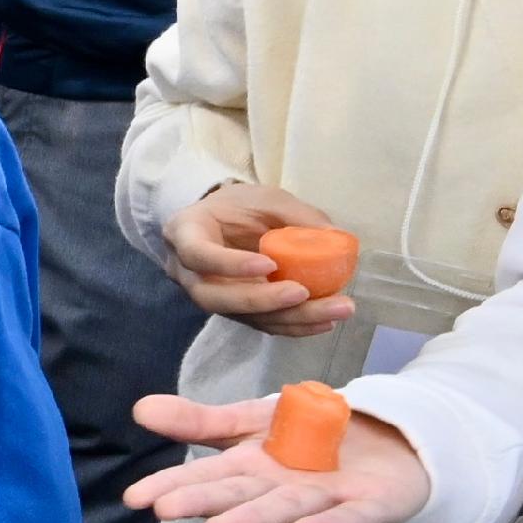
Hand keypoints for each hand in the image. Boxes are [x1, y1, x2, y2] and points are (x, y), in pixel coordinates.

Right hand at [125, 392, 432, 522]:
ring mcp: (323, 500)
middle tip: (164, 511)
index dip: (172, 486)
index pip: (205, 475)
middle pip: (239, 494)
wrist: (388, 443)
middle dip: (203, 502)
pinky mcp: (367, 507)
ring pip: (282, 509)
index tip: (135, 498)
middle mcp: (280, 489)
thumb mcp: (252, 420)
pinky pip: (346, 518)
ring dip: (249, 522)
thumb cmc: (310, 438)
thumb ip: (199, 421)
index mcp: (252, 468)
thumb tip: (139, 410)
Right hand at [165, 182, 356, 335]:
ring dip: (290, 318)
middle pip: (218, 298)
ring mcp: (212, 297)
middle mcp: (190, 274)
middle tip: (304, 294)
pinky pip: (261, 324)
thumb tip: (336, 237)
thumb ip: (295, 214)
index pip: (198, 254)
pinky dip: (295, 325)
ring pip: (243, 317)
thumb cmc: (237, 206)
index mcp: (185, 234)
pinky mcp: (235, 312)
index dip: (230, 265)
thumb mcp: (263, 197)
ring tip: (334, 311)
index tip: (269, 265)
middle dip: (264, 301)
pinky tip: (326, 321)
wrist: (223, 223)